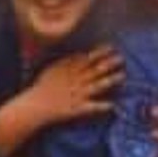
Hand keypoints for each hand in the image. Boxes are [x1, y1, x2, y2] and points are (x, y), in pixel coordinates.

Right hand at [0, 45, 122, 156]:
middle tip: (121, 58)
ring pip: (96, 86)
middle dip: (108, 64)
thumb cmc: (43, 87)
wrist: (34, 106)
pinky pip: (91, 107)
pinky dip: (101, 106)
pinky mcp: (77, 109)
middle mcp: (75, 81)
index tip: (112, 47)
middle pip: (94, 70)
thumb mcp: (54, 69)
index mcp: (69, 71)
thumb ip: (68, 61)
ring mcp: (77, 95)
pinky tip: (113, 105)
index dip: (100, 53)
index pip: (87, 59)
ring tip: (123, 76)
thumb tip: (82, 54)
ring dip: (110, 81)